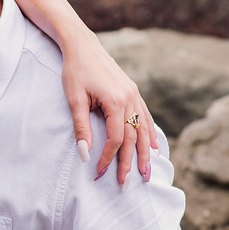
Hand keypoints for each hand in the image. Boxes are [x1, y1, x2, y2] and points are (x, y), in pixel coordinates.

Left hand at [61, 30, 156, 186]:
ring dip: (145, 153)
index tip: (99, 171)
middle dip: (130, 162)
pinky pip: (146, 117)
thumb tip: (85, 155)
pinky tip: (154, 148)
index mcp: (115, 101)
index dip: (108, 157)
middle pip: (133, 138)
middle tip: (126, 184)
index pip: (116, 138)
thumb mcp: (74, 100)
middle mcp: (130, 99)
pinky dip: (150, 134)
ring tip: (146, 173)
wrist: (83, 46)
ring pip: (144, 129)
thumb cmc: (75, 71)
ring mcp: (134, 95)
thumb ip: (81, 128)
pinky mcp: (133, 92)